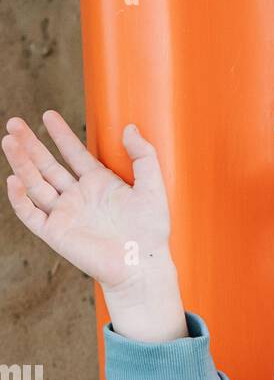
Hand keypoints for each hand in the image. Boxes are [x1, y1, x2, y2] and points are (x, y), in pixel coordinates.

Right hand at [3, 110, 173, 293]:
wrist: (142, 265)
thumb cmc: (151, 231)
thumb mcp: (153, 187)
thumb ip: (144, 156)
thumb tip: (130, 127)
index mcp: (98, 184)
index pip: (74, 154)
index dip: (61, 135)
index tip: (48, 115)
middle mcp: (78, 197)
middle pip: (47, 165)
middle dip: (30, 144)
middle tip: (14, 122)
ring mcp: (65, 214)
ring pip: (35, 184)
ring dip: (21, 163)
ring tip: (9, 140)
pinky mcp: (56, 233)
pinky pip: (31, 214)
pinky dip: (20, 199)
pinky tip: (14, 180)